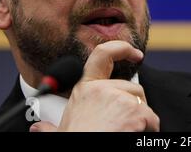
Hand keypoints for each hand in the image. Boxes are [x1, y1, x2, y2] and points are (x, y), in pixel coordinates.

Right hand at [29, 41, 159, 131]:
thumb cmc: (75, 140)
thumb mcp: (60, 132)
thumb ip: (51, 126)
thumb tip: (38, 128)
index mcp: (85, 89)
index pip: (103, 54)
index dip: (121, 48)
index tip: (135, 53)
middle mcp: (102, 89)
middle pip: (132, 87)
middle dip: (133, 104)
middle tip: (122, 124)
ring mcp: (119, 98)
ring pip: (143, 103)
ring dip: (141, 119)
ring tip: (123, 132)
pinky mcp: (135, 110)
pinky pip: (152, 119)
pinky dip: (149, 129)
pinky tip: (133, 137)